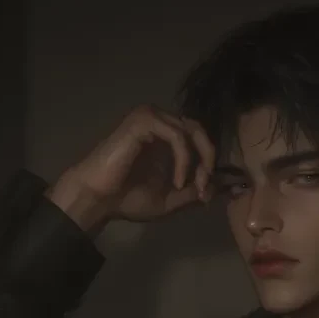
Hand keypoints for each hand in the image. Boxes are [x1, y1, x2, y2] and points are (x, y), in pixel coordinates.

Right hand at [46, 104, 215, 231]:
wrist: (98, 199)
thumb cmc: (127, 199)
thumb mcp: (170, 199)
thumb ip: (194, 191)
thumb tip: (221, 188)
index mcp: (166, 137)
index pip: (199, 139)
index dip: (209, 164)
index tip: (208, 193)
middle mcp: (160, 122)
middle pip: (200, 130)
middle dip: (209, 160)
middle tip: (205, 186)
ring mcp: (151, 118)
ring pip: (191, 130)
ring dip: (198, 161)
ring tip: (191, 187)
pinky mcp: (144, 120)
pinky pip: (177, 135)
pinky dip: (183, 160)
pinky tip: (177, 182)